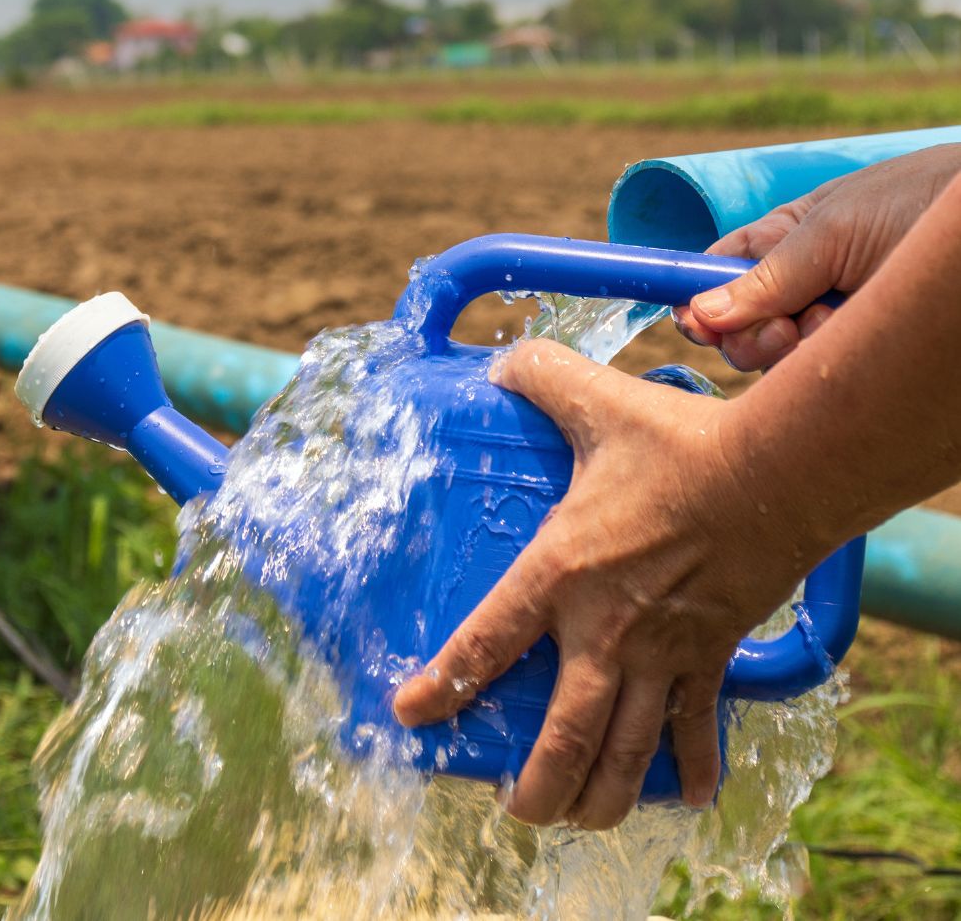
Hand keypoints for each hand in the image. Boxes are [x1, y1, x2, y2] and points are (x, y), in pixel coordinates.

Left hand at [391, 340, 819, 829]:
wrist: (774, 475)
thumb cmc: (677, 443)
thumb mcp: (594, 399)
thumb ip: (538, 376)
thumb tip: (498, 364)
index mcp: (560, 571)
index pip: (486, 643)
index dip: (442, 685)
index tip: (409, 717)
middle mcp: (605, 628)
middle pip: (565, 735)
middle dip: (537, 786)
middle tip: (516, 808)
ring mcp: (662, 652)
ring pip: (626, 749)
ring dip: (601, 795)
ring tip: (579, 819)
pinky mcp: (711, 656)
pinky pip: (698, 727)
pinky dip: (694, 767)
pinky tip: (689, 796)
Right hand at [675, 145, 960, 370]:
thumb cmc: (918, 202)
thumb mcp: (831, 231)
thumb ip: (765, 277)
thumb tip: (697, 313)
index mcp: (783, 243)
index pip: (717, 277)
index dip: (698, 302)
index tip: (695, 324)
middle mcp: (803, 289)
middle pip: (739, 334)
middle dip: (749, 339)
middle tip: (782, 329)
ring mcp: (836, 326)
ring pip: (778, 364)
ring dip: (796, 351)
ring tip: (837, 322)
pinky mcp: (867, 358)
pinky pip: (824, 380)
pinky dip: (831, 364)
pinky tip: (860, 338)